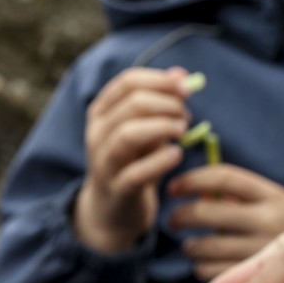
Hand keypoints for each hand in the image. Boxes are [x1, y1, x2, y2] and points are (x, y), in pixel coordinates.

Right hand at [75, 67, 190, 253]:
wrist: (111, 209)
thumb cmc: (131, 161)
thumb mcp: (142, 128)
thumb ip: (159, 101)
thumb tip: (181, 74)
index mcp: (101, 113)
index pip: (128, 82)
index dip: (160, 80)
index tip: (186, 87)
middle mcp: (97, 134)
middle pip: (132, 104)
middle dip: (168, 104)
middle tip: (186, 116)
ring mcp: (104, 162)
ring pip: (129, 134)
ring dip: (164, 127)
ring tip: (183, 131)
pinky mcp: (117, 189)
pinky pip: (137, 173)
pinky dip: (161, 161)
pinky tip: (177, 155)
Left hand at [168, 165, 283, 279]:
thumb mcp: (273, 206)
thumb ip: (238, 198)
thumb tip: (198, 195)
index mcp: (274, 196)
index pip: (223, 177)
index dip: (191, 180)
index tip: (172, 188)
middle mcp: (270, 221)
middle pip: (204, 212)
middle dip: (179, 217)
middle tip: (173, 222)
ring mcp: (262, 251)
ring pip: (203, 246)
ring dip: (189, 247)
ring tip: (192, 247)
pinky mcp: (255, 280)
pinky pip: (209, 271)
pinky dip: (199, 267)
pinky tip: (206, 265)